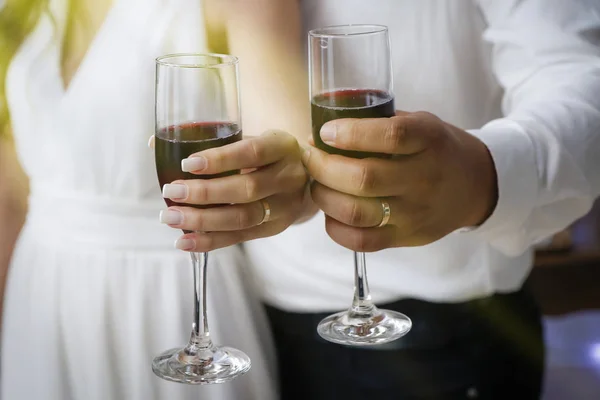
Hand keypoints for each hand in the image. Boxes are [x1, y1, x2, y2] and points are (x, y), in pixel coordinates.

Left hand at [160, 131, 308, 251]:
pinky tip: (184, 241)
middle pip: (246, 189)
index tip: (187, 164)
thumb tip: (154, 142)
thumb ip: (211, 140)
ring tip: (171, 217)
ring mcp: (285, 207)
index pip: (253, 152)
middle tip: (171, 192)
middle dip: (205, 193)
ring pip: (243, 218)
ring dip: (203, 221)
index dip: (220, 159)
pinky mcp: (275, 228)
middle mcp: (289, 178)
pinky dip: (210, 241)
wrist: (305, 178)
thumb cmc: (265, 154)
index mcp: (283, 146)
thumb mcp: (250, 137)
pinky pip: (240, 237)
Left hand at [302, 111, 497, 251]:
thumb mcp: (420, 123)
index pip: (390, 136)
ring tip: (316, 182)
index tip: (325, 131)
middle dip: (322, 166)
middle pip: (363, 178)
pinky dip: (334, 227)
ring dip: (323, 196)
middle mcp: (424, 179)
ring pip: (355, 211)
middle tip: (309, 157)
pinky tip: (330, 210)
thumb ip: (380, 123)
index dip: (351, 134)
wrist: (475, 186)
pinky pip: (360, 241)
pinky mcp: (406, 238)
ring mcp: (415, 213)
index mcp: (429, 140)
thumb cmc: (437, 149)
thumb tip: (324, 127)